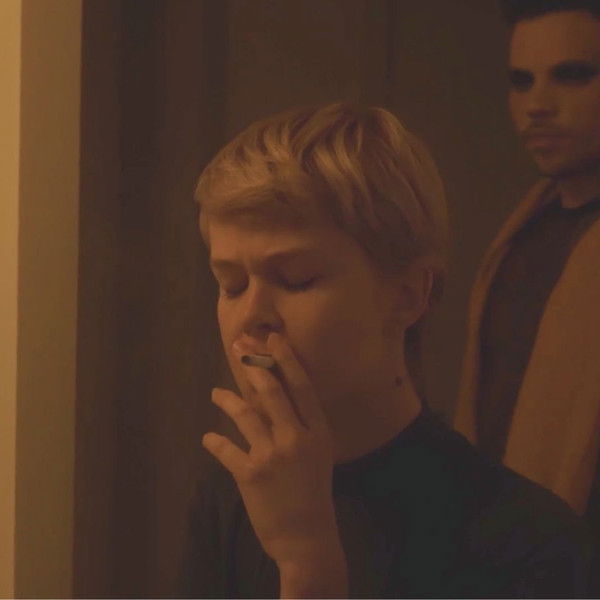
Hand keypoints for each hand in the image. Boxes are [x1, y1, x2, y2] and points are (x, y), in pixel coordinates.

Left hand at [202, 332, 342, 568]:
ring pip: (244, 412)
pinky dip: (213, 442)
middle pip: (271, 390)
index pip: (301, 386)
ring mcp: (272, 455)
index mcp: (317, 432)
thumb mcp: (317, 454)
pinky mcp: (249, 474)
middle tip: (238, 347)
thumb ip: (300, 426)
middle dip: (252, 364)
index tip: (272, 337)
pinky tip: (208, 439)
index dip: (285, 359)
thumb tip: (275, 395)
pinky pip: (225, 448)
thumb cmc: (312, 492)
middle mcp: (296, 438)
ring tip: (216, 394)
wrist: (306, 537)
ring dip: (226, 399)